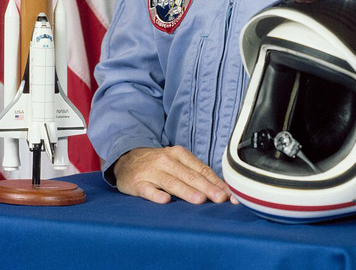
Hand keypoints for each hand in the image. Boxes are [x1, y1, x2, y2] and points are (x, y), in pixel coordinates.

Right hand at [113, 146, 233, 204]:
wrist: (127, 160)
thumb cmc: (158, 164)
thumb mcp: (176, 162)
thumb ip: (194, 174)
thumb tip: (220, 189)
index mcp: (179, 154)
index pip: (201, 169)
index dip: (215, 182)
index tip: (228, 194)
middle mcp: (167, 160)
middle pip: (189, 175)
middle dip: (206, 187)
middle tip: (220, 198)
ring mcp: (152, 171)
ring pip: (172, 182)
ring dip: (186, 191)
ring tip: (200, 200)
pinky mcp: (138, 183)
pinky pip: (148, 189)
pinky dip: (156, 194)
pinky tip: (165, 201)